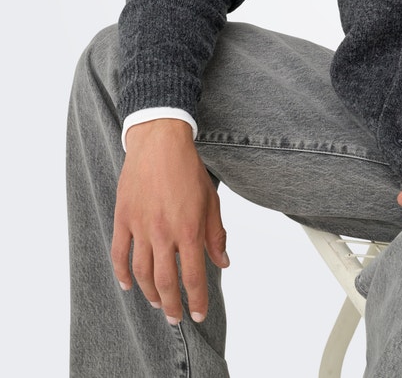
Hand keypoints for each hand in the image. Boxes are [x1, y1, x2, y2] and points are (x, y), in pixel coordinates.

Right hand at [111, 118, 228, 324]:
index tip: (198, 315)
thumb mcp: (211, 200)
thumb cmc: (188, 170)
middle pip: (166, 282)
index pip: (194, 277)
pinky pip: (119, 254)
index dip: (197, 300)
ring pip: (142, 273)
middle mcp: (164, 233)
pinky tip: (129, 285)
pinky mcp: (123, 219)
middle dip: (172, 306)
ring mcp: (141, 227)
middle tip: (176, 317)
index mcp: (190, 230)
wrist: (160, 143)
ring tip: (158, 303)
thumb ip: (216, 234)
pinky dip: (123, 274)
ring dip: (150, 293)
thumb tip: (223, 262)